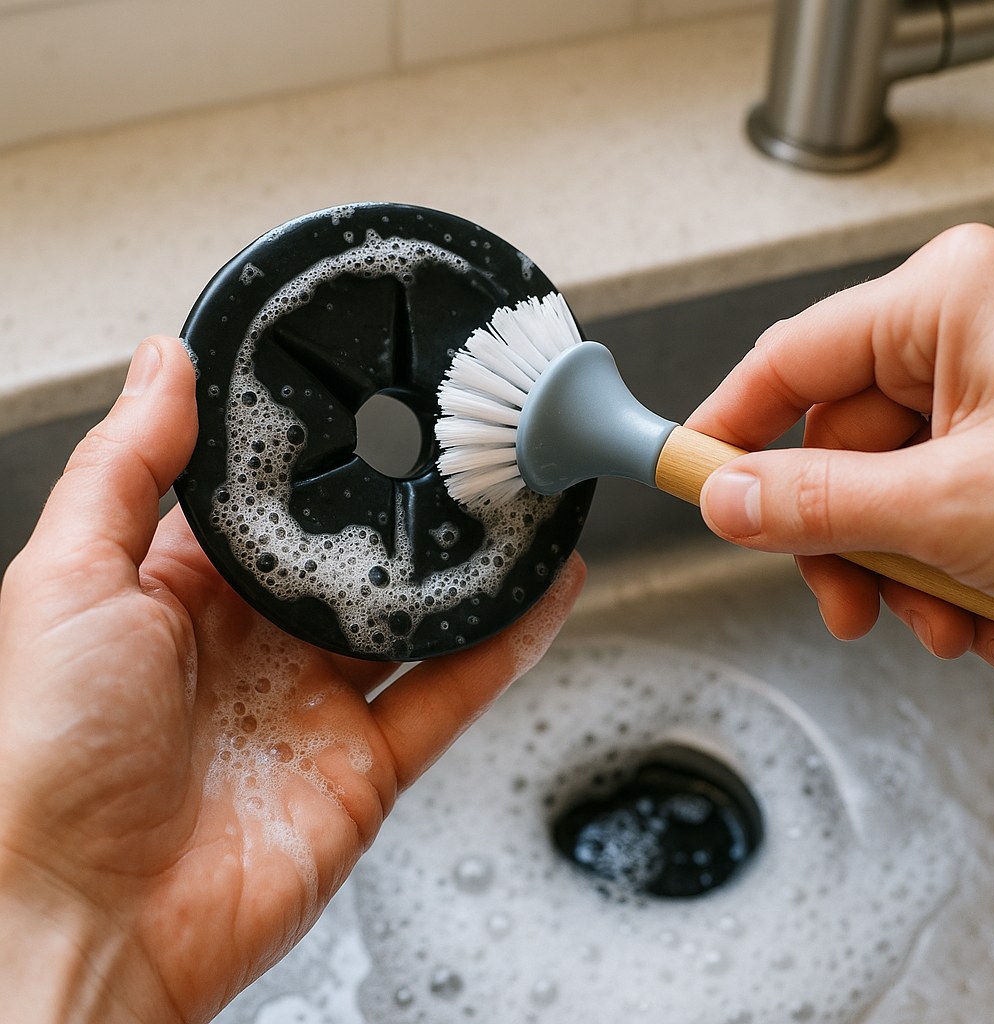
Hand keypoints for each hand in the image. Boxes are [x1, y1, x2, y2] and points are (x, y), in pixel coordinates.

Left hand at [0, 335, 584, 1023]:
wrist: (86, 921)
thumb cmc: (45, 756)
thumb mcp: (67, 581)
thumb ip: (125, 468)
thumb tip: (161, 362)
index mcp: (180, 593)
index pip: (265, 506)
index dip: (314, 458)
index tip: (364, 404)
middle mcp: (254, 645)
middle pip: (351, 561)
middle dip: (404, 511)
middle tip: (460, 449)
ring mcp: (315, 704)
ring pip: (414, 623)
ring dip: (469, 573)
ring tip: (518, 511)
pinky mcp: (365, 762)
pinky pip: (448, 693)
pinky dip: (503, 647)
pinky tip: (543, 597)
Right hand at [689, 223, 993, 674]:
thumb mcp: (950, 506)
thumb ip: (813, 502)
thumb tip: (723, 497)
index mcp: (947, 304)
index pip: (786, 361)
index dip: (727, 430)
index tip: (688, 480)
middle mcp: (970, 340)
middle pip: (838, 445)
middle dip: (845, 543)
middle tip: (848, 601)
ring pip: (890, 496)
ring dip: (908, 578)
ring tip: (956, 622)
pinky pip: (944, 517)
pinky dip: (959, 581)